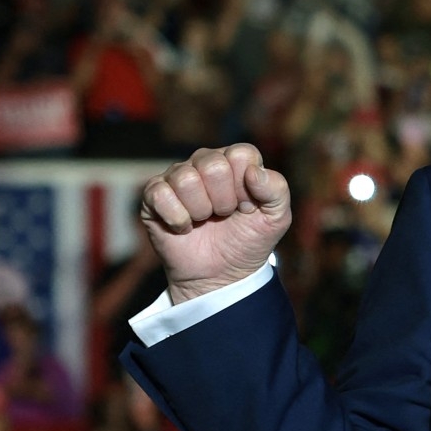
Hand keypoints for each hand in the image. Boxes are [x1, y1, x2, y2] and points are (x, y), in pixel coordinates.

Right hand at [141, 144, 291, 302]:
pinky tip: (185, 227)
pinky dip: (177, 219)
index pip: (241, 154)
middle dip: (223, 200)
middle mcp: (205, 161)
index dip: (246, 187)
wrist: (221, 276)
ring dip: (200, 210)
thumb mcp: (276, 218)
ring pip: (185, 179)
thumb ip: (277, 190)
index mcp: (236, 160)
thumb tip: (254, 171)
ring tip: (205, 220)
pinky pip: (159, 194)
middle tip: (224, 215)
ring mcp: (178, 177)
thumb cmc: (249, 241)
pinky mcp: (154, 195)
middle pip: (213, 165)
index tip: (247, 207)